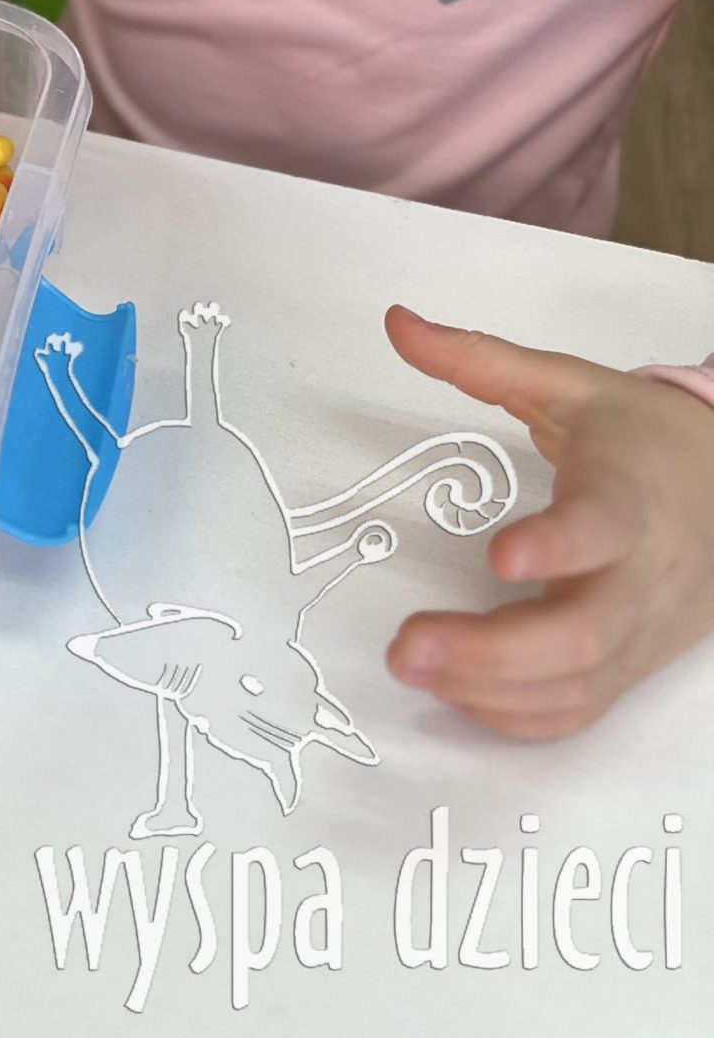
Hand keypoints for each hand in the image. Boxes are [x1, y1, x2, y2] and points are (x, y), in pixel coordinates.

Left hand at [383, 303, 713, 736]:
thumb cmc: (641, 436)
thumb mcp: (566, 384)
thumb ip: (477, 359)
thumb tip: (396, 323)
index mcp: (627, 497)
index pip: (603, 528)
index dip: (558, 546)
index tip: (500, 554)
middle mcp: (641, 576)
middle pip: (582, 636)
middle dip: (491, 651)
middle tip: (406, 644)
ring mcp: (639, 632)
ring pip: (576, 686)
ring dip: (488, 689)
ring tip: (409, 664)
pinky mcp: (630, 665)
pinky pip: (579, 708)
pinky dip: (517, 713)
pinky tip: (457, 690)